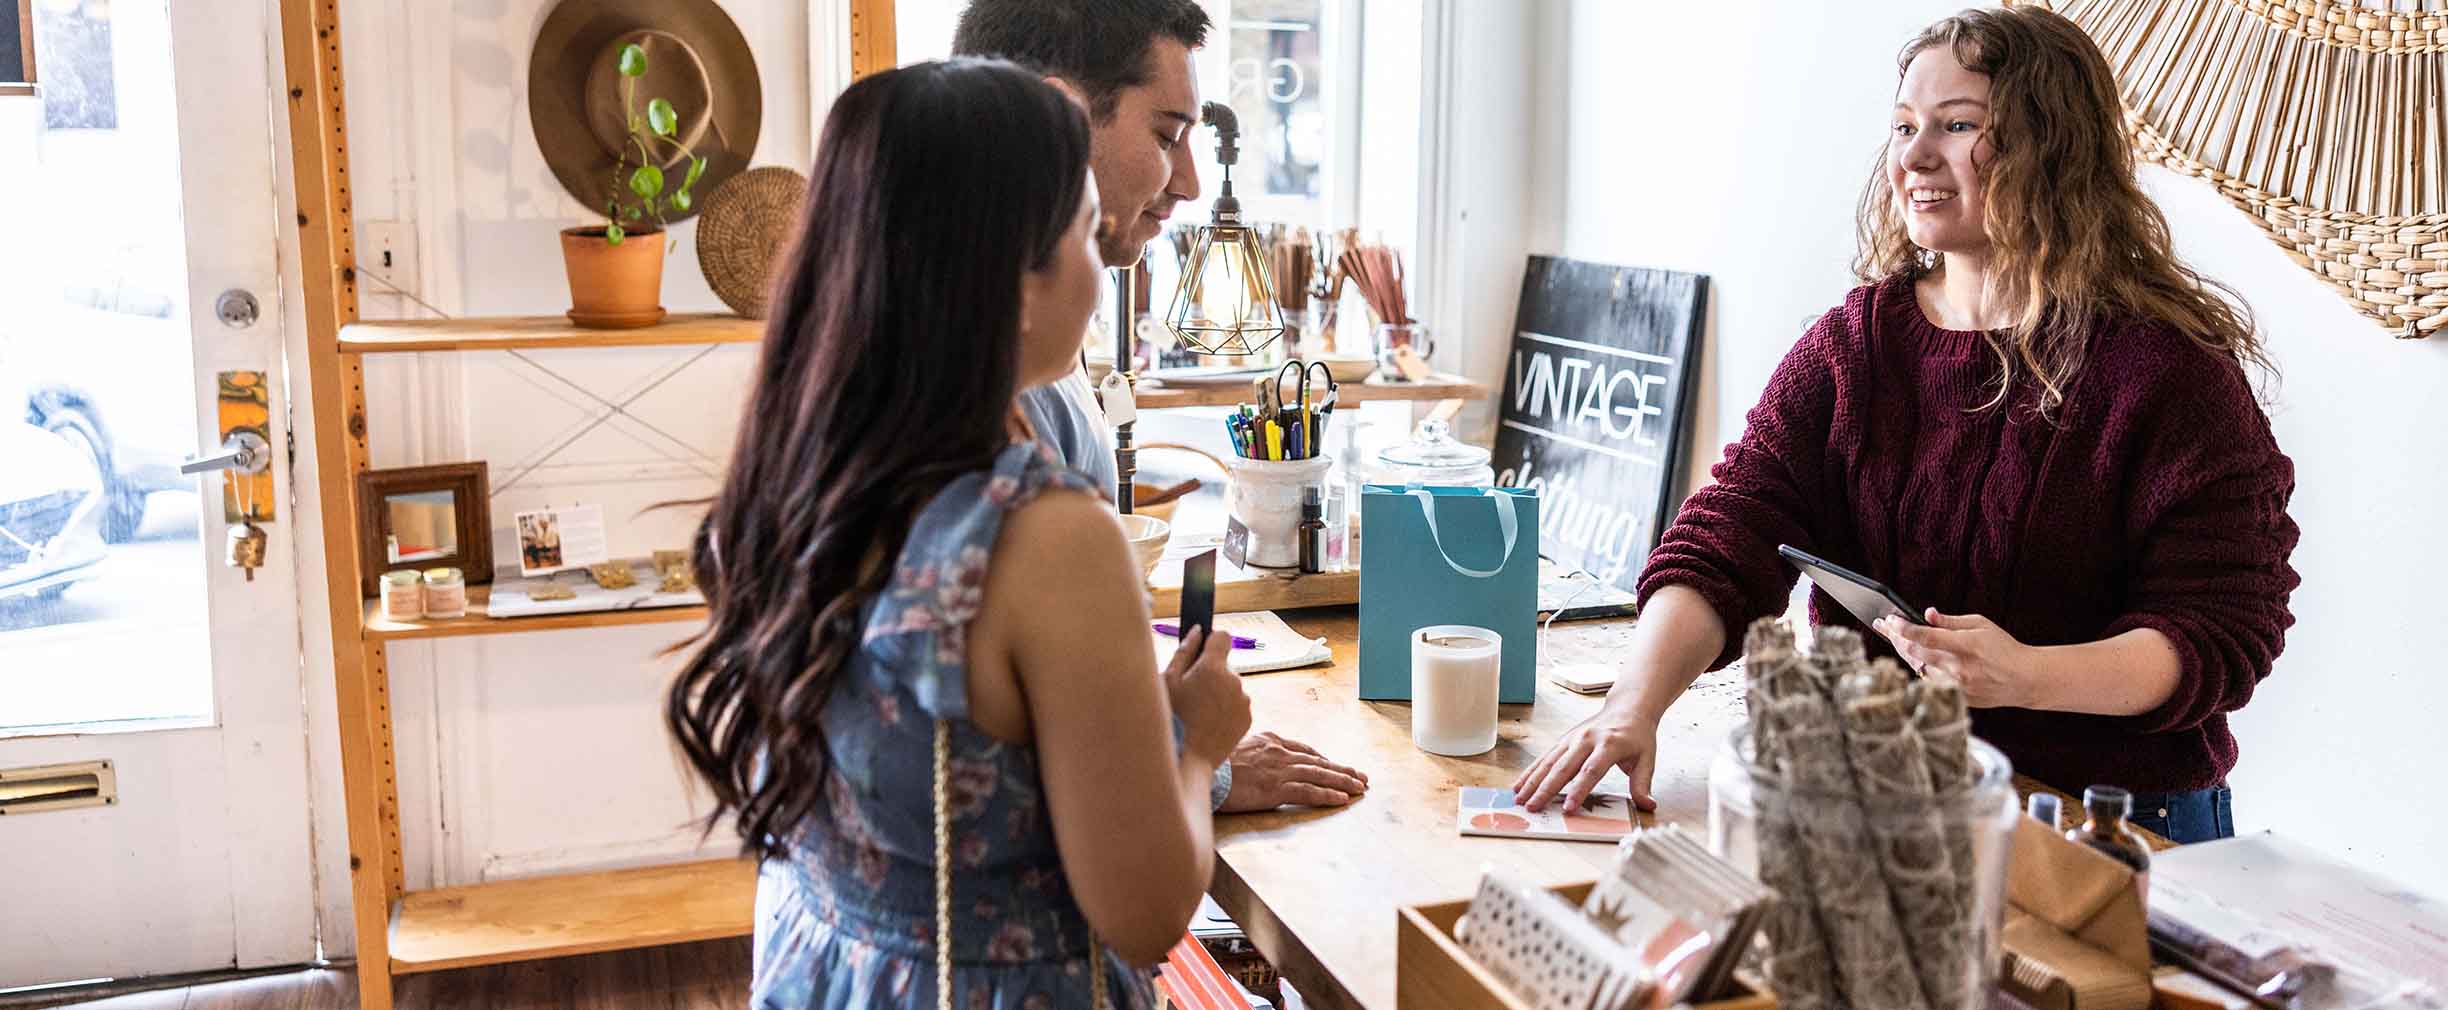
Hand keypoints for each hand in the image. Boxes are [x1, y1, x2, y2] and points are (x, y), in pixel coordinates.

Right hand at [1163, 628, 1250, 765]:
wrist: (1188, 758)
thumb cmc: (1172, 718)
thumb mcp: (1168, 682)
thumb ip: (1184, 651)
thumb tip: (1197, 631)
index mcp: (1213, 667)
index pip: (1223, 636)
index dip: (1211, 643)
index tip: (1202, 654)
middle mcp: (1234, 681)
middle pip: (1224, 666)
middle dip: (1211, 674)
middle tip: (1191, 694)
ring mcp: (1244, 700)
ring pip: (1230, 687)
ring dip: (1219, 693)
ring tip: (1198, 713)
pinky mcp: (1248, 717)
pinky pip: (1236, 705)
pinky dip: (1225, 710)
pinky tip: (1208, 723)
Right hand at [1219, 732, 1368, 811]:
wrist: (1199, 767)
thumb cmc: (1211, 761)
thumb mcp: (1233, 747)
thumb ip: (1251, 751)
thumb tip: (1255, 760)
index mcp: (1269, 740)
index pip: (1303, 750)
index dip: (1323, 759)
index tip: (1334, 765)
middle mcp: (1279, 752)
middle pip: (1318, 761)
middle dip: (1341, 770)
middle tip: (1361, 777)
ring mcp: (1279, 770)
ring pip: (1319, 775)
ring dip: (1343, 782)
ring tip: (1360, 788)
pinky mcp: (1276, 788)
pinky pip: (1308, 792)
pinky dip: (1328, 795)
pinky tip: (1342, 799)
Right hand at [1509, 705, 1659, 813]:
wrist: (1627, 709)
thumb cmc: (1637, 736)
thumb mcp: (1647, 759)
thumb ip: (1642, 783)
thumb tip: (1647, 805)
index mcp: (1609, 744)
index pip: (1591, 770)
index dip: (1579, 790)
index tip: (1568, 808)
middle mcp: (1587, 739)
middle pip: (1563, 767)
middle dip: (1546, 788)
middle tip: (1532, 807)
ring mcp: (1572, 738)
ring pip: (1549, 761)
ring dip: (1532, 781)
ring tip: (1519, 798)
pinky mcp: (1564, 740)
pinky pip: (1545, 757)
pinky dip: (1531, 771)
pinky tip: (1520, 784)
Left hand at [1877, 610, 2036, 707]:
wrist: (2024, 679)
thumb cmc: (2003, 648)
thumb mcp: (1981, 625)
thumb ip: (1950, 621)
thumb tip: (1926, 614)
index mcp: (1966, 646)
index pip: (1925, 636)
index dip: (1903, 628)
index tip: (1889, 620)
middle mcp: (1958, 668)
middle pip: (1914, 652)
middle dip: (1896, 637)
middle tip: (1884, 625)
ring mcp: (1956, 685)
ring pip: (1917, 667)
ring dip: (1903, 651)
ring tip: (1893, 637)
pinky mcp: (1955, 697)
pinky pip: (1927, 681)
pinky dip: (1918, 666)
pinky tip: (1911, 655)